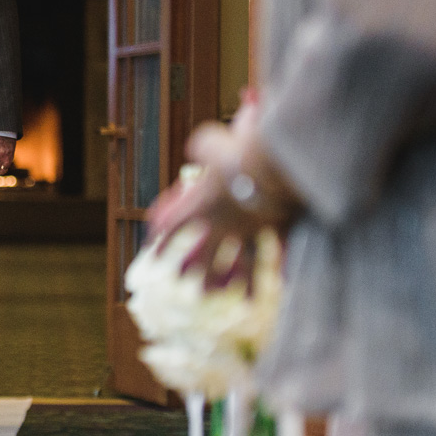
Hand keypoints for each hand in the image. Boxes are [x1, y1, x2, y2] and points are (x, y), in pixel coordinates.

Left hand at [147, 95, 298, 289]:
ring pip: (240, 261)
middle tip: (186, 280)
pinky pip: (280, 251)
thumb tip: (199, 146)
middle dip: (195, 268)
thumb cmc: (235, 149)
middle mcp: (222, 222)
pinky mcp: (278, 227)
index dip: (160, 237)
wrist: (273, 164)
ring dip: (235, 278)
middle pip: (204, 252)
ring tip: (233, 294)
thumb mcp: (209, 141)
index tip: (151, 251)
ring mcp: (251, 228)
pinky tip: (284, 281)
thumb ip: (202, 146)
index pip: (172, 223)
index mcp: (200, 202)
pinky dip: (282, 266)